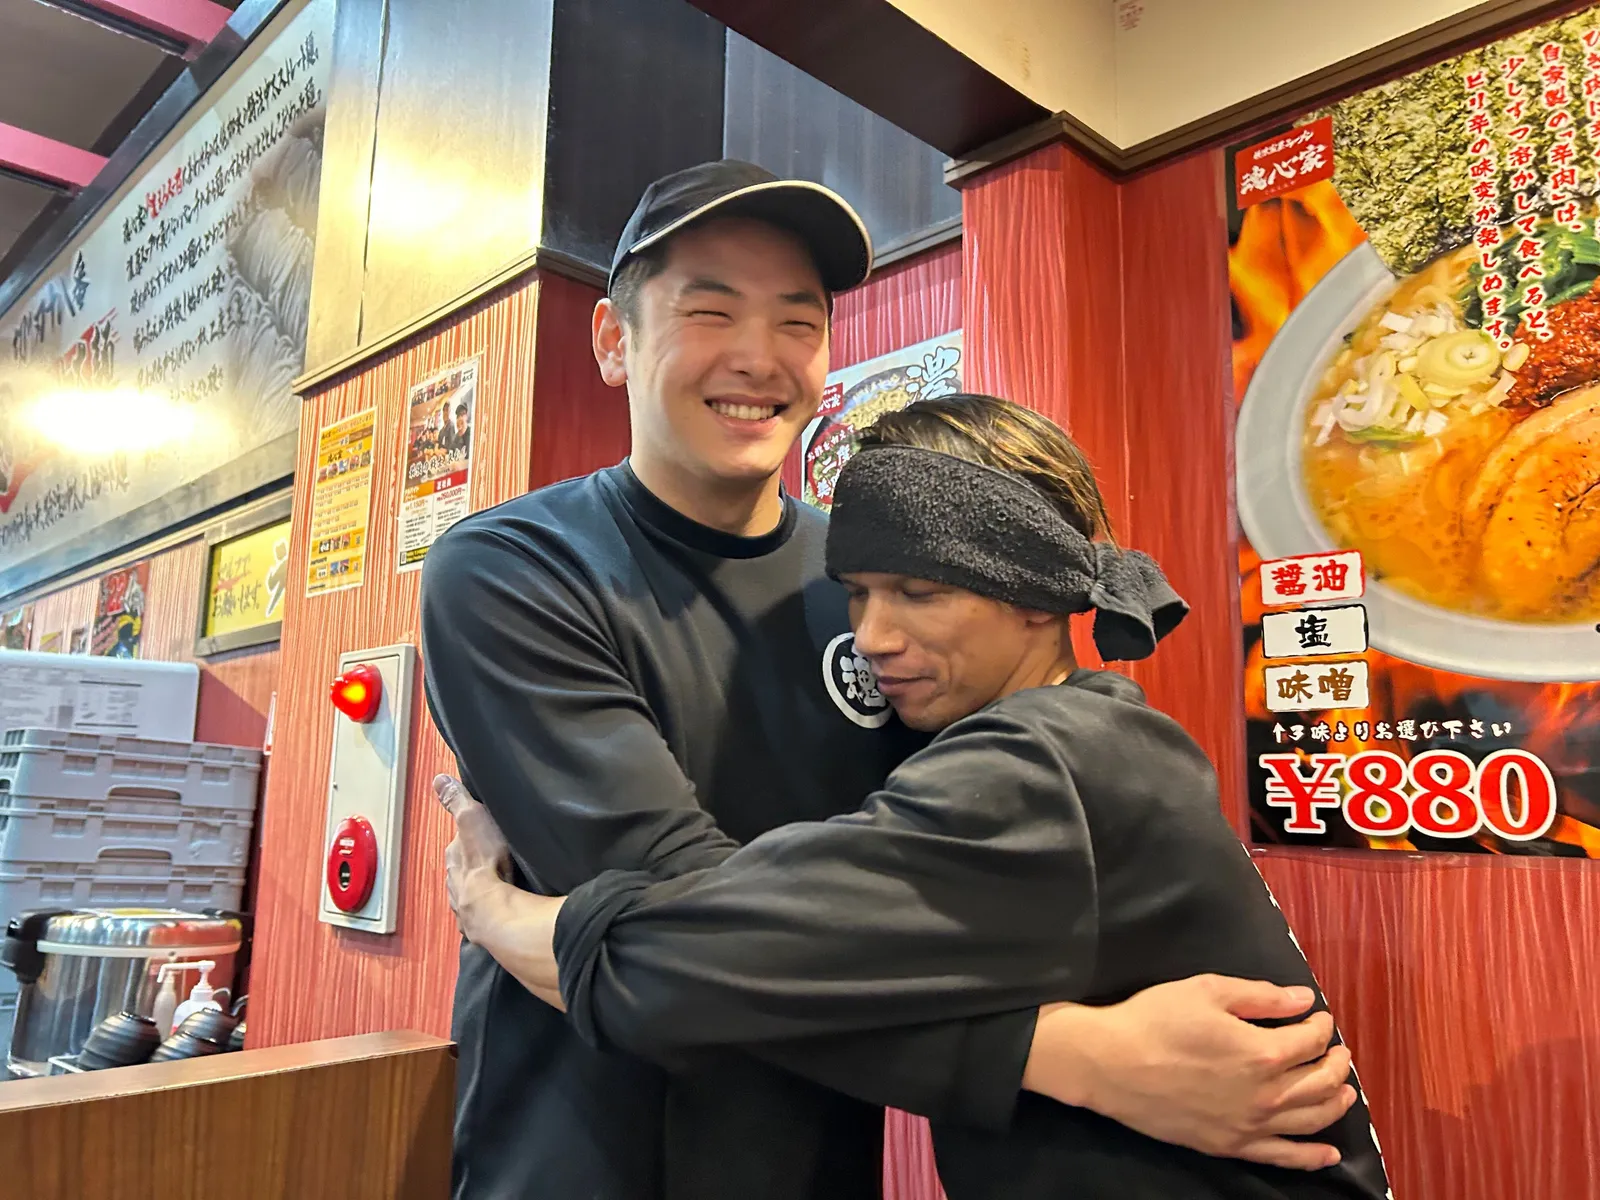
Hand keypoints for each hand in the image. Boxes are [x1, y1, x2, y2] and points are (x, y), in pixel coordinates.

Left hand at [435, 773, 512, 938]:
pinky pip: (484, 910)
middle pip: (464, 867)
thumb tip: (439, 780)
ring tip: (499, 882)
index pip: (457, 842)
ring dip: (482, 887)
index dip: (469, 836)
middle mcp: (454, 880)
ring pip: (471, 890)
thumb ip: (456, 800)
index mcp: (453, 855)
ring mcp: (465, 903)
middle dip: (475, 864)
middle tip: (493, 858)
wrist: (495, 909)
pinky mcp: (480, 922)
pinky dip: (491, 906)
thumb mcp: (471, 818)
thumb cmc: (485, 862)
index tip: (480, 832)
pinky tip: (501, 904)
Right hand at [1023, 975, 1356, 1170]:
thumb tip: (1303, 1000)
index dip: (1320, 1025)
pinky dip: (1312, 1156)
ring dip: (1335, 1103)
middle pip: (1320, 1082)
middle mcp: (1265, 1095)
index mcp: (1262, 1052)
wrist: (1111, 1064)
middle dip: (1335, 1062)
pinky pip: (1283, 1157)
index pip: (1310, 1040)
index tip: (1317, 1015)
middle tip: (1337, 1051)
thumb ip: (1260, 996)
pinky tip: (1328, 1153)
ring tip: (1344, 1091)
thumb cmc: (1155, 1019)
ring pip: (1311, 1119)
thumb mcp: (1206, 991)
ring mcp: (1250, 1126)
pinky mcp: (1231, 1146)